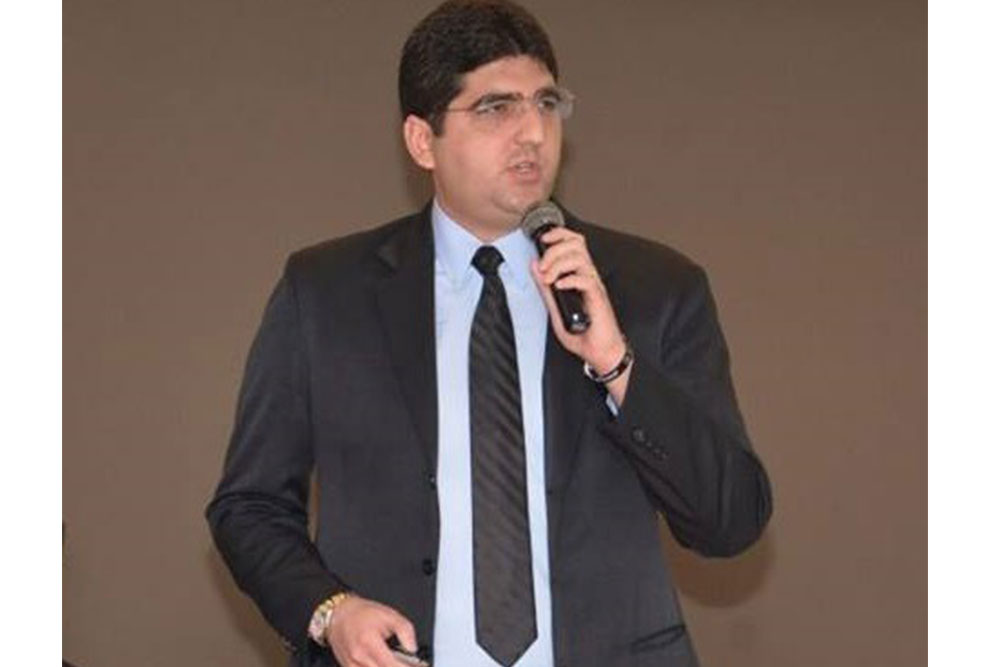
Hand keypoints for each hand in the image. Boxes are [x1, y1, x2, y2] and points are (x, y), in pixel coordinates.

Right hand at [325, 595, 417, 666]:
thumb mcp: (390, 615)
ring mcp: (352, 665)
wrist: (338, 614)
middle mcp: (359, 657)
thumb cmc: (362, 614)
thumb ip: (405, 631)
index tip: (420, 666)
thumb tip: (413, 648)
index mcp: (369, 643)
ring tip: (397, 662)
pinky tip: (383, 664)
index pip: (392, 665)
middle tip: (409, 663)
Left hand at [530, 227, 631, 403]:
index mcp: (579, 276)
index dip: (559, 235)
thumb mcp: (554, 310)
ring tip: (549, 278)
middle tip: (543, 266)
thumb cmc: (584, 333)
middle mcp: (588, 277)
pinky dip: (569, 280)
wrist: (600, 352)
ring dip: (559, 264)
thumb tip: (534, 268)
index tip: (542, 240)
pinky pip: (586, 280)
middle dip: (554, 249)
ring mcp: (594, 287)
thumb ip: (544, 289)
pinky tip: (559, 287)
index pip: (573, 243)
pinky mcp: (598, 299)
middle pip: (576, 245)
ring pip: (580, 259)